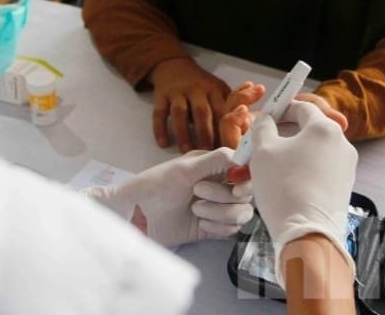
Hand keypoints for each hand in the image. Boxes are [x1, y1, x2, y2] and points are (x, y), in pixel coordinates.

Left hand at [82, 148, 253, 247]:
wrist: (138, 217)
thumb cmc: (156, 186)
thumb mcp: (186, 168)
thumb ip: (218, 159)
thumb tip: (244, 155)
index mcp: (215, 165)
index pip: (245, 170)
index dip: (246, 179)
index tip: (236, 186)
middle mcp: (220, 184)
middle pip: (246, 193)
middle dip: (224, 196)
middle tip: (198, 192)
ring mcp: (218, 207)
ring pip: (242, 213)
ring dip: (220, 213)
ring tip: (195, 210)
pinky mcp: (214, 227)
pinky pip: (232, 230)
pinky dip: (217, 228)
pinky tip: (200, 224)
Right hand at [149, 57, 230, 151]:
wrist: (174, 65)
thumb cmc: (202, 84)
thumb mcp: (219, 89)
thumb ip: (232, 105)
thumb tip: (246, 125)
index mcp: (214, 89)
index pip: (221, 110)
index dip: (224, 128)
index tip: (226, 146)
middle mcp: (196, 89)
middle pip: (201, 111)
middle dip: (205, 132)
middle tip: (207, 152)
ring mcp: (178, 91)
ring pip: (180, 112)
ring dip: (183, 132)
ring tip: (187, 150)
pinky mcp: (161, 95)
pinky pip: (159, 113)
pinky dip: (160, 128)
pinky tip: (163, 143)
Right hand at [247, 101, 357, 286]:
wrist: (307, 234)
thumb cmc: (284, 188)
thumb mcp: (263, 151)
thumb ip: (263, 128)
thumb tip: (266, 120)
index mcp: (325, 129)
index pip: (302, 107)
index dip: (281, 108)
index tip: (267, 116)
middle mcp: (342, 144)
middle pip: (310, 130)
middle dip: (285, 135)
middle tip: (264, 145)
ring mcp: (347, 167)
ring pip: (315, 152)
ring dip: (293, 154)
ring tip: (270, 169)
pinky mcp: (345, 187)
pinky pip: (321, 170)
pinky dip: (304, 171)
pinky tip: (286, 184)